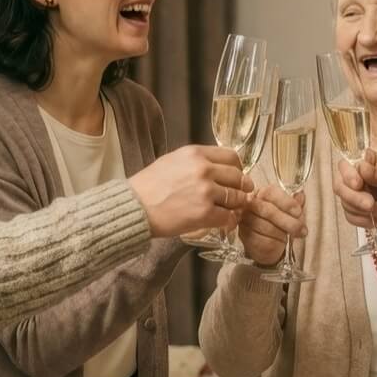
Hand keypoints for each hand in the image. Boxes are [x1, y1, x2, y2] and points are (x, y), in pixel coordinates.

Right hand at [128, 145, 250, 237]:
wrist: (134, 207)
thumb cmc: (148, 186)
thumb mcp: (172, 161)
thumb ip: (196, 161)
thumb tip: (216, 167)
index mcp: (196, 154)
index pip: (231, 157)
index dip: (238, 168)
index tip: (237, 176)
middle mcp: (204, 169)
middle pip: (238, 177)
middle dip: (241, 188)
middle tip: (239, 195)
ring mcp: (206, 192)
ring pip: (236, 198)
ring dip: (236, 206)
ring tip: (230, 210)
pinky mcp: (205, 213)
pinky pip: (229, 217)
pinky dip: (230, 221)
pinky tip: (225, 222)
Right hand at [237, 186, 305, 266]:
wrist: (267, 244)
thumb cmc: (278, 224)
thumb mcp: (290, 212)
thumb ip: (295, 204)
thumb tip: (301, 196)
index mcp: (261, 193)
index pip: (271, 192)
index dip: (287, 202)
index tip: (298, 212)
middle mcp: (250, 205)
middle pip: (268, 210)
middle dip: (289, 222)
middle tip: (302, 230)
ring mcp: (245, 220)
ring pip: (267, 227)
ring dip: (283, 234)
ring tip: (290, 237)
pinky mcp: (245, 237)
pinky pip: (263, 240)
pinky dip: (276, 243)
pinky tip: (280, 243)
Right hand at [332, 150, 376, 236]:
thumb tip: (361, 167)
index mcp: (367, 163)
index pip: (346, 165)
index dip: (348, 175)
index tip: (358, 184)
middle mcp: (357, 177)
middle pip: (339, 185)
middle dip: (354, 197)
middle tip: (370, 204)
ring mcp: (355, 195)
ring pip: (345, 203)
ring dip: (365, 211)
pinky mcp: (355, 212)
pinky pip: (350, 217)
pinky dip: (364, 220)